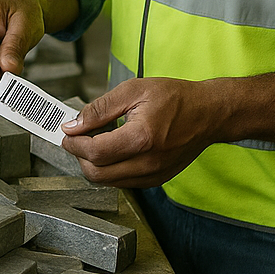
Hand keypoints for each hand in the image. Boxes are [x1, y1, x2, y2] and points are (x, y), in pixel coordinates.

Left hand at [60, 77, 218, 187]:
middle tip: (75, 138)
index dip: (74, 144)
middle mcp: (149, 162)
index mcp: (142, 138)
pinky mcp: (156, 179)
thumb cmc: (175, 98)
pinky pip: (123, 181)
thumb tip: (74, 124)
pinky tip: (111, 149)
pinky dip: (109, 169)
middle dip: (79, 157)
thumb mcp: (132, 91)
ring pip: (108, 182)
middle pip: (98, 174)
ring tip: (94, 141)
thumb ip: (99, 109)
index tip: (66, 133)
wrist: (208, 113)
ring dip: (93, 164)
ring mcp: (154, 175)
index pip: (95, 153)